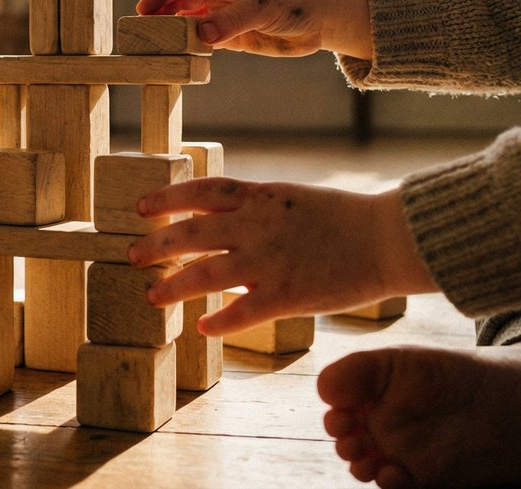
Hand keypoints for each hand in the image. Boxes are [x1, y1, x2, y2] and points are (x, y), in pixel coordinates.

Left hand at [127, 180, 437, 335]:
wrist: (387, 237)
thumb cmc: (348, 218)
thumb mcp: (295, 198)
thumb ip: (260, 206)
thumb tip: (228, 213)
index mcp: (261, 197)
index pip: (201, 192)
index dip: (168, 198)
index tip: (142, 206)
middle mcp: (256, 226)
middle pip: (191, 233)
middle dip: (157, 245)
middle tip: (132, 255)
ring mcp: (267, 261)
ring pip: (205, 273)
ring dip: (173, 286)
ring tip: (151, 296)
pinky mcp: (285, 295)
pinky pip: (241, 312)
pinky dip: (218, 320)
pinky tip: (202, 328)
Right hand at [136, 0, 373, 58]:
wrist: (324, 20)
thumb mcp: (264, 6)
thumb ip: (231, 20)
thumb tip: (199, 34)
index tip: (145, 7)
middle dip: (162, 12)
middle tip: (142, 30)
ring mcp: (225, 13)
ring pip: (190, 21)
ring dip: (174, 31)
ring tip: (155, 46)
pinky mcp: (233, 36)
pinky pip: (204, 40)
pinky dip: (191, 48)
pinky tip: (178, 56)